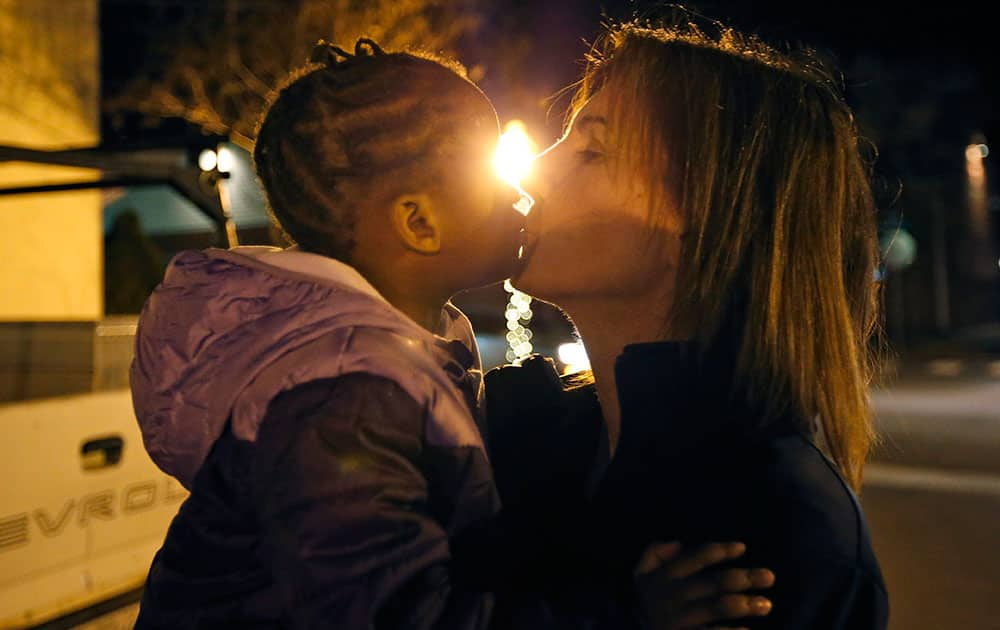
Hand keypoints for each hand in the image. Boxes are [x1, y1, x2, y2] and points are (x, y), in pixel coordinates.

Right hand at [634, 541, 774, 629]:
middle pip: (712, 583)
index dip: (719, 551)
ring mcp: (679, 622)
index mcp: (663, 578)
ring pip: (716, 608)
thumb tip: (677, 543)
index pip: (695, 558)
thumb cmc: (649, 605)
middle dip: (742, 578)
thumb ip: (654, 553)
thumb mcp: (640, 575)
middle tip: (769, 576)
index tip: (742, 548)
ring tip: (766, 604)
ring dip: (743, 604)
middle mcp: (672, 598)